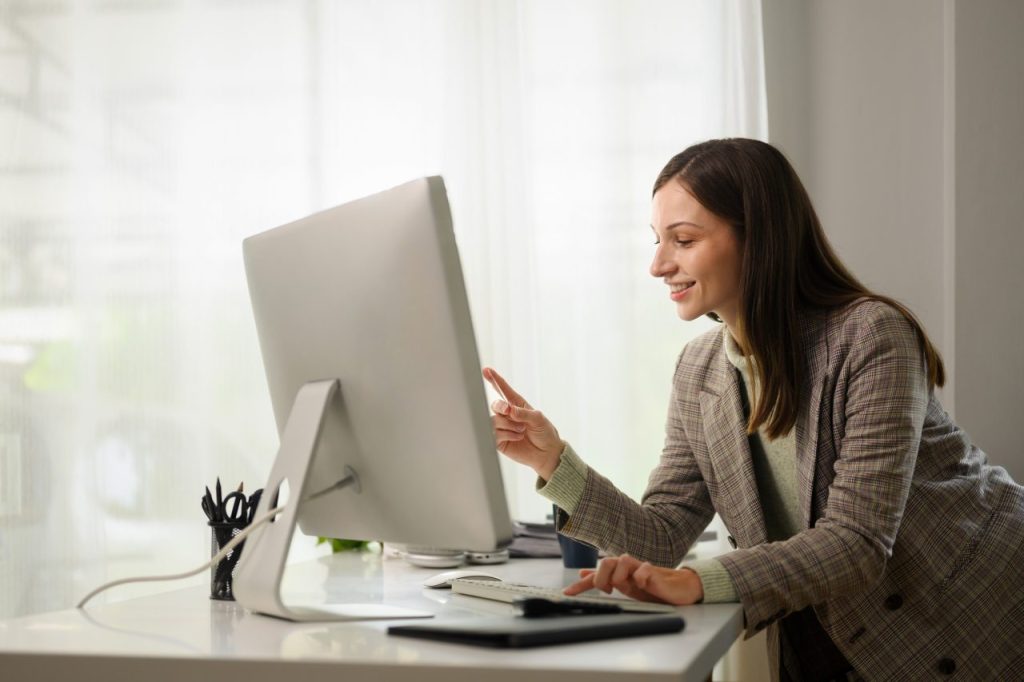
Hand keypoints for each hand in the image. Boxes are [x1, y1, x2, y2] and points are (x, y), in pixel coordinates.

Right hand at [482, 367, 562, 479]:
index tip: (486, 370)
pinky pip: (495, 434)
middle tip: (508, 410)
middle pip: (495, 405)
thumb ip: (523, 413)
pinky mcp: (499, 441)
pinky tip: (518, 438)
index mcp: (517, 405)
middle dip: (500, 406)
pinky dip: (508, 435)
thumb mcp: (538, 419)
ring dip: (509, 425)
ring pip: (494, 420)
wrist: (547, 454)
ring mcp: (502, 427)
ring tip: (522, 431)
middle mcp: (507, 415)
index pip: (503, 390)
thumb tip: (509, 410)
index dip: (494, 379)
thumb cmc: (544, 433)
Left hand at [563, 554, 703, 604]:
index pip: (596, 575)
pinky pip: (644, 570)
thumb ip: (606, 580)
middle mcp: (627, 568)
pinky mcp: (654, 572)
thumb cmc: (651, 588)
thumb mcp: (625, 587)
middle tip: (608, 590)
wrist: (678, 589)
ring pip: (622, 560)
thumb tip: (583, 574)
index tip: (567, 593)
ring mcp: (640, 568)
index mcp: (618, 573)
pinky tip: (643, 585)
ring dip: (619, 576)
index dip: (581, 585)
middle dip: (601, 577)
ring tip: (626, 587)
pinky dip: (640, 578)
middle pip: (606, 562)